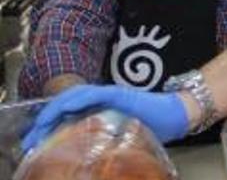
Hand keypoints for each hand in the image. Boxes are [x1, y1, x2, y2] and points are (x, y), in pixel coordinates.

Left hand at [21, 85, 187, 151]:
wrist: (175, 115)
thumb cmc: (152, 126)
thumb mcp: (121, 134)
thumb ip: (102, 137)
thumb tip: (79, 153)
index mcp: (100, 108)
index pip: (68, 112)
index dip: (49, 124)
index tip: (35, 142)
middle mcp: (102, 98)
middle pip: (66, 104)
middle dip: (45, 120)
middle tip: (31, 138)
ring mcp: (110, 94)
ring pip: (74, 96)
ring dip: (55, 109)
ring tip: (41, 125)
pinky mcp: (119, 94)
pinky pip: (93, 94)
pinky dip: (77, 99)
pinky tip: (66, 107)